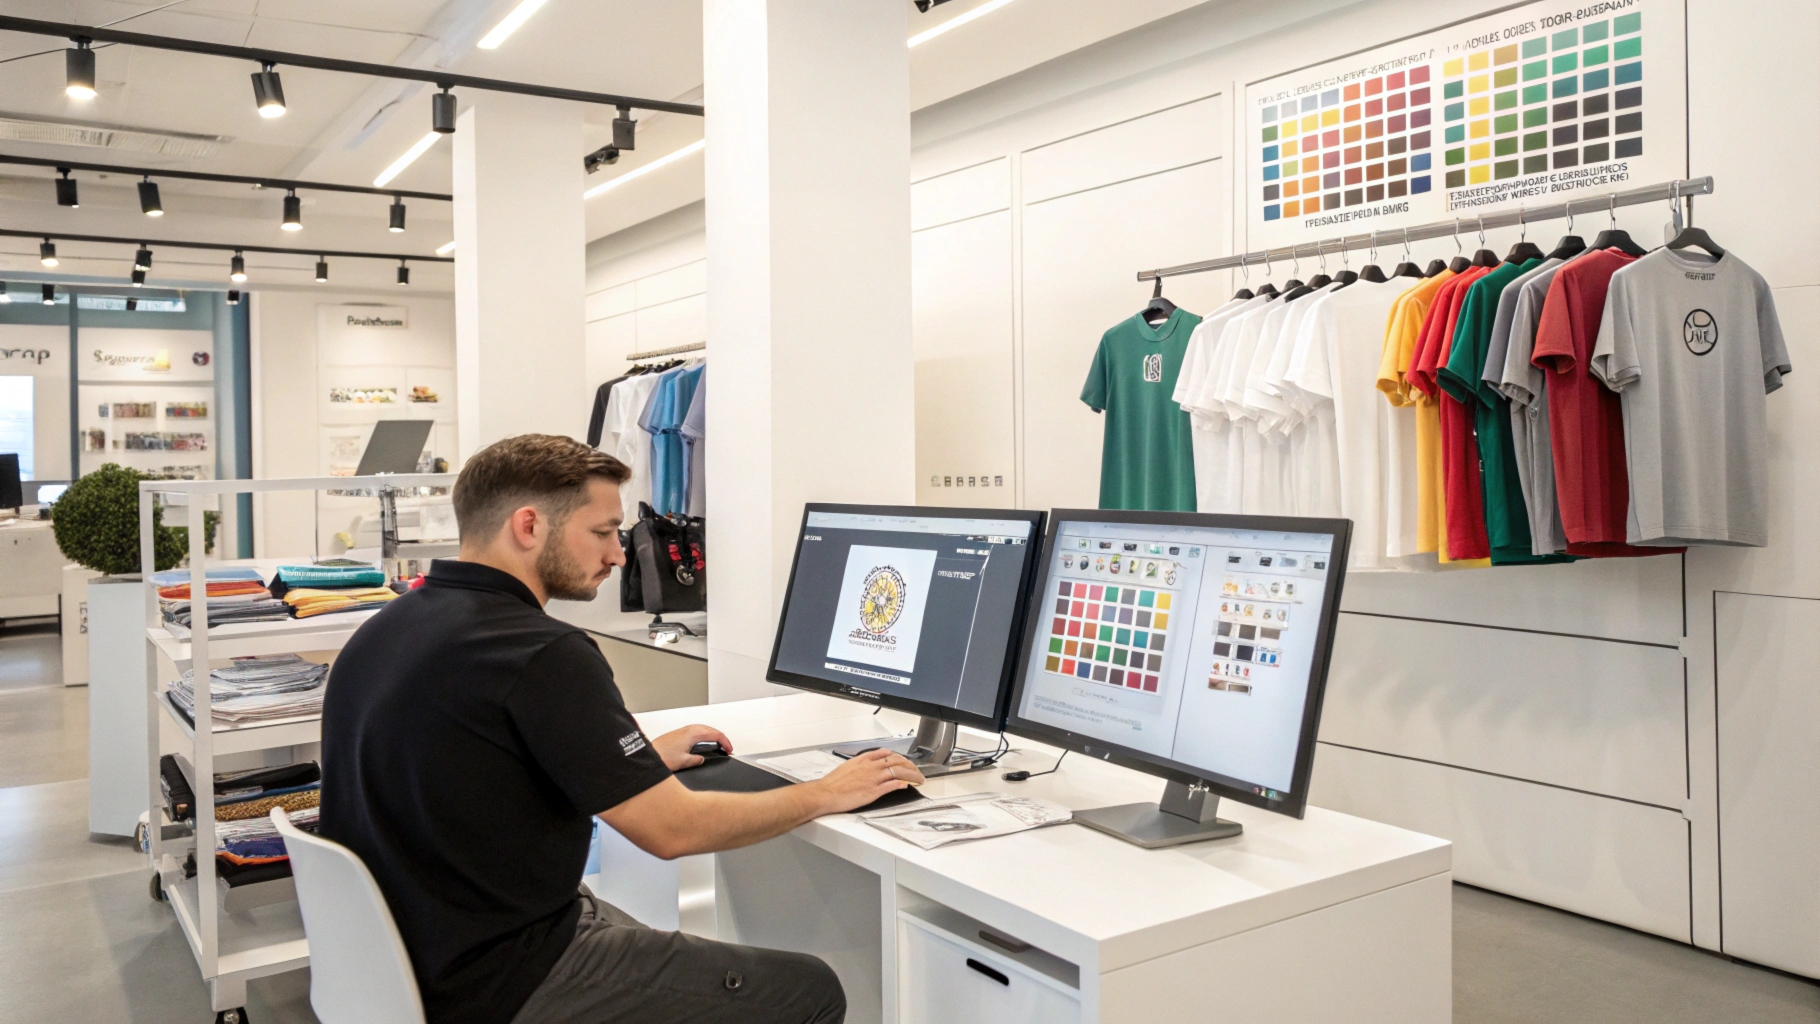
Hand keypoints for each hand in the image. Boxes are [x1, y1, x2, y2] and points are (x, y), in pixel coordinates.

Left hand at [652, 724, 732, 770]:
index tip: (729, 750)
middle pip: (710, 729)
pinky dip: (704, 736)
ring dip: (712, 736)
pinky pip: (696, 731)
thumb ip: (696, 760)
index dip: (725, 742)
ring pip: (703, 729)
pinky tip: (702, 744)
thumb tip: (701, 759)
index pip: (715, 734)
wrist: (649, 755)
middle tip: (726, 748)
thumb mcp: (684, 762)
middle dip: (720, 738)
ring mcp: (683, 730)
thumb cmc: (662, 756)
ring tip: (717, 745)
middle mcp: (688, 729)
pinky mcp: (678, 734)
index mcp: (693, 733)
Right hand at [808, 749, 924, 814]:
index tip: (902, 759)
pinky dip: (901, 784)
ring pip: (897, 771)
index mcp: (863, 759)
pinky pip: (892, 785)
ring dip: (910, 774)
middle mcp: (871, 767)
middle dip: (908, 764)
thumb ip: (859, 764)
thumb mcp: (847, 766)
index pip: (885, 753)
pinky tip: (906, 785)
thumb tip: (865, 765)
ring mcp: (874, 778)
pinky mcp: (874, 791)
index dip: (897, 756)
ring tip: (917, 778)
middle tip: (915, 769)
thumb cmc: (833, 783)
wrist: (826, 793)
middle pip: (895, 761)